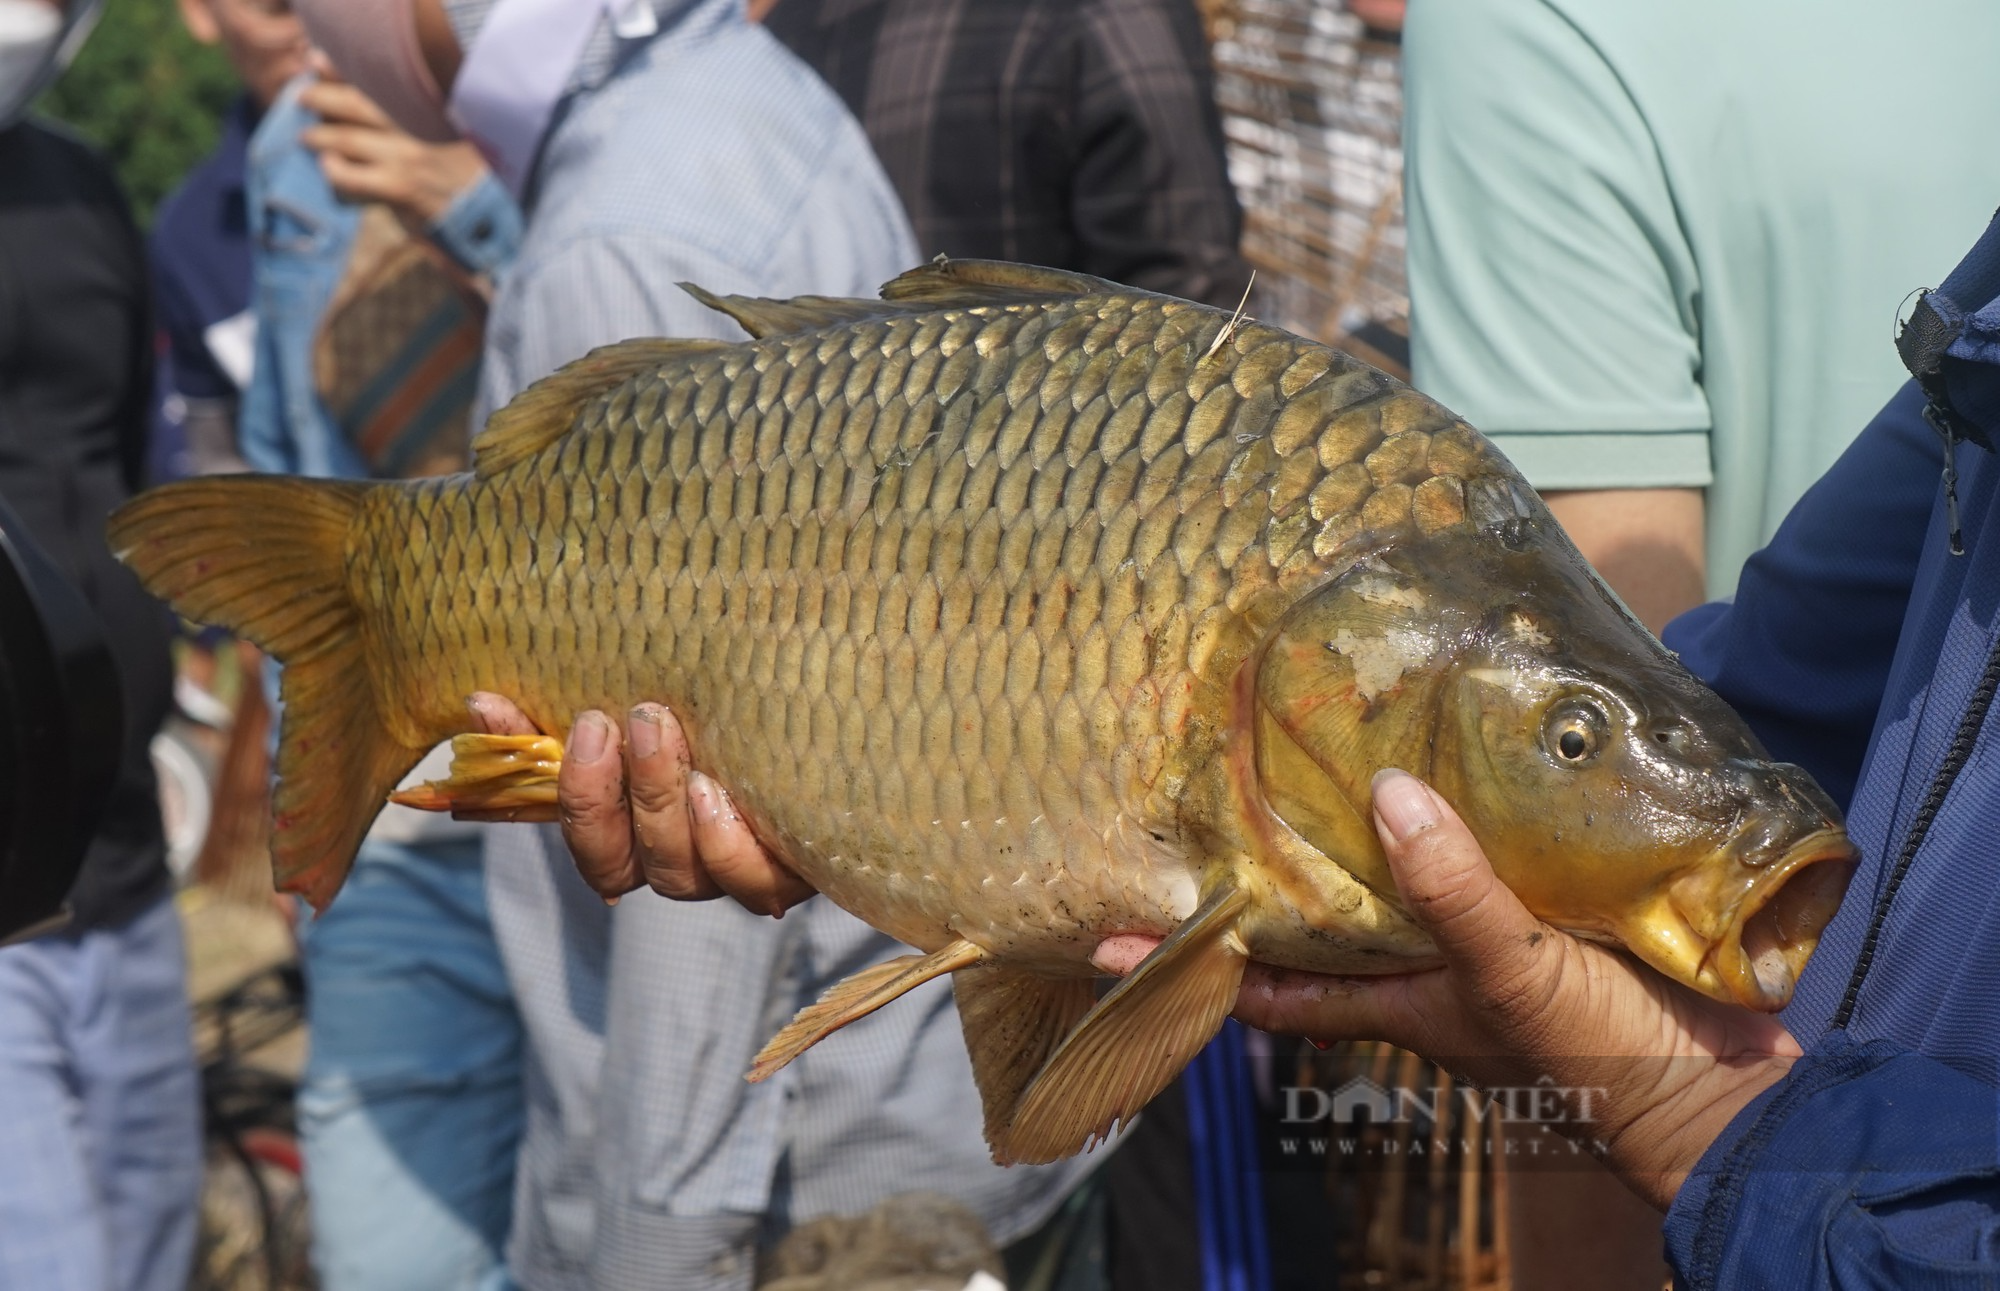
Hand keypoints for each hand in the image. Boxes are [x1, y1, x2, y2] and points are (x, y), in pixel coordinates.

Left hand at [299, 74, 488, 225]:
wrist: (489, 218)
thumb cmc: (464, 180)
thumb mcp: (448, 139)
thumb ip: (414, 122)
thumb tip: (366, 110)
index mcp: (429, 111)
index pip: (378, 82)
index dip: (342, 70)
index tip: (317, 61)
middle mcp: (418, 127)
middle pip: (355, 103)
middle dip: (320, 97)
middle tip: (302, 97)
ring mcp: (408, 156)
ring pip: (347, 138)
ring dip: (319, 136)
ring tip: (307, 137)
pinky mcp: (400, 187)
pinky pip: (350, 177)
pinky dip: (333, 171)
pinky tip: (329, 168)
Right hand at [466, 694, 816, 915]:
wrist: (874, 695)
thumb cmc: (751, 683)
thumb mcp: (668, 679)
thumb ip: (593, 689)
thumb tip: (482, 692)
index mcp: (643, 824)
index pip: (571, 827)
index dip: (532, 776)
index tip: (506, 705)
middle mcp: (690, 859)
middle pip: (622, 864)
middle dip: (602, 795)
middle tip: (610, 720)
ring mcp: (747, 866)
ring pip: (683, 873)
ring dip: (658, 803)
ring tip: (664, 732)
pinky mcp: (807, 862)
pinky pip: (759, 879)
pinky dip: (730, 843)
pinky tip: (719, 791)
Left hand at [1093, 770, 1798, 1209]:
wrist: (1731, 1092)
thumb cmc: (1607, 1057)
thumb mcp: (1512, 975)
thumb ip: (1449, 893)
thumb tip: (1384, 797)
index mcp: (1400, 1001)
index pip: (1272, 985)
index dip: (1198, 961)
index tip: (1110, 934)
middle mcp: (1428, 971)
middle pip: (1326, 922)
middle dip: (1274, 874)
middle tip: (1213, 799)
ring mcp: (1487, 944)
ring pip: (1401, 883)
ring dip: (1365, 833)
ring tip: (1317, 755)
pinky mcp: (1548, 916)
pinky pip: (1482, 861)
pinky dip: (1460, 819)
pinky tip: (1460, 764)